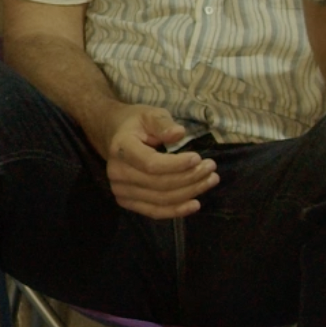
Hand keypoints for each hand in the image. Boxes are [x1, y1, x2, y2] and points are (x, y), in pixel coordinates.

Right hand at [92, 104, 217, 219]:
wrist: (114, 136)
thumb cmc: (136, 124)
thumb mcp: (150, 114)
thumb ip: (163, 123)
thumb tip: (179, 133)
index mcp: (121, 148)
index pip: (151, 164)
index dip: (177, 165)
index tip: (198, 158)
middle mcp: (117, 172)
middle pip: (159, 184)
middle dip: (190, 178)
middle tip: (211, 168)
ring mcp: (120, 190)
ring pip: (161, 199)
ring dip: (189, 192)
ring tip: (210, 181)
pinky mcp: (126, 202)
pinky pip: (154, 211)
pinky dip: (177, 211)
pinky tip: (195, 204)